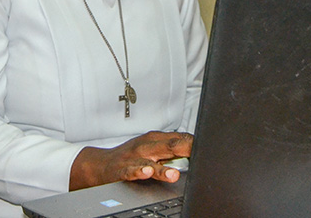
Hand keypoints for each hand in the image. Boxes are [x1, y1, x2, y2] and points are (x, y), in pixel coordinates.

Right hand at [69, 131, 192, 190]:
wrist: (102, 164)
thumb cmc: (130, 156)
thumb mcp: (151, 149)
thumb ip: (172, 151)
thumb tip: (195, 153)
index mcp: (156, 139)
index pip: (180, 139)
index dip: (194, 144)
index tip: (209, 147)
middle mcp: (146, 146)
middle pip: (169, 145)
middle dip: (184, 149)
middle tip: (198, 153)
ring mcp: (135, 157)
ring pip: (152, 160)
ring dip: (163, 167)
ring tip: (174, 173)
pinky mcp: (123, 169)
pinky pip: (132, 170)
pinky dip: (140, 171)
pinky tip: (146, 172)